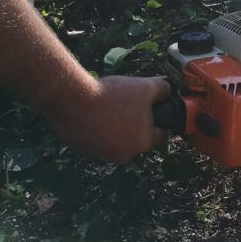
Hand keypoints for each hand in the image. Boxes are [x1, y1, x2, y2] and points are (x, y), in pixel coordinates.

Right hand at [46, 76, 170, 163]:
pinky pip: (96, 139)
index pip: (159, 134)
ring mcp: (101, 154)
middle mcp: (124, 155)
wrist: (72, 100)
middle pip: (136, 138)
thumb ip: (163, 90)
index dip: (157, 119)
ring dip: (114, 127)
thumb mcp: (146, 87)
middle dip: (134, 123)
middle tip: (126, 104)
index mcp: (142, 143)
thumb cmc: (112, 96)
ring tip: (108, 106)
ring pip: (115, 140)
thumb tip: (168, 90)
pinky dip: (96, 128)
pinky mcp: (83, 150)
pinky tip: (92, 112)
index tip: (149, 108)